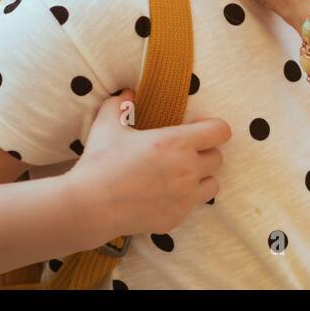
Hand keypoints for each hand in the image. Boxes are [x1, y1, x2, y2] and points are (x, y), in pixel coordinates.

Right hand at [70, 89, 230, 237]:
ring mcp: (185, 196)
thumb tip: (127, 93)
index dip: (212, 128)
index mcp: (177, 142)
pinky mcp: (177, 217)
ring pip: (212, 183)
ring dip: (201, 178)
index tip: (197, 130)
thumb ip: (120, 104)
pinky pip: (194, 205)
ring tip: (180, 175)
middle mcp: (187, 169)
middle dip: (204, 153)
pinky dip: (185, 199)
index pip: (221, 131)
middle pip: (217, 157)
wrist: (89, 207)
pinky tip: (164, 195)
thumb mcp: (107, 125)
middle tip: (183, 153)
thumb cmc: (100, 162)